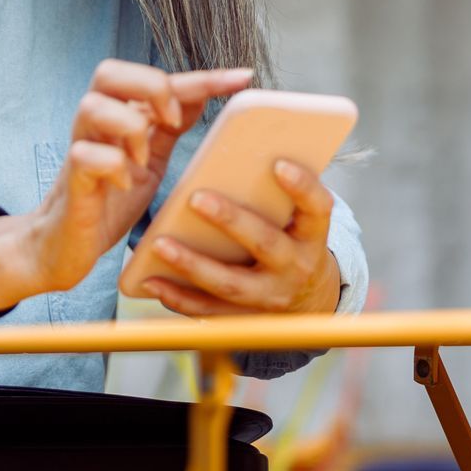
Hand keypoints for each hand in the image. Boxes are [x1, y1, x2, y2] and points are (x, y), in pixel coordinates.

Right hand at [17, 60, 253, 299]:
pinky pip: (85, 155)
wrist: (67, 245)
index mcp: (119, 115)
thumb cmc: (108, 199)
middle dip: (150, 87)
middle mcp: (95, 124)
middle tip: (172, 120)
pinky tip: (125, 184)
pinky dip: (112, 166)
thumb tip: (201, 95)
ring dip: (129, 127)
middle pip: (109, 72)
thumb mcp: (149, 159)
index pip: (159, 80)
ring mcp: (80, 148)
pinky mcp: (72, 180)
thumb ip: (168, 128)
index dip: (202, 77)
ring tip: (142, 158)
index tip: (242, 78)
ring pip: (92, 106)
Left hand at [141, 159, 342, 315]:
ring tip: (159, 244)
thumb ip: (281, 195)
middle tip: (196, 197)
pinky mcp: (247, 318)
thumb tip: (241, 152)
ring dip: (191, 264)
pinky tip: (152, 280)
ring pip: (229, 282)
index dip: (302, 187)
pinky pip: (209, 310)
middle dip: (230, 220)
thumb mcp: (301, 221)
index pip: (317, 208)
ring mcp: (271, 297)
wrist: (311, 301)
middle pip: (265, 243)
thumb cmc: (295, 241)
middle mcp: (296, 267)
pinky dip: (179, 297)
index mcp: (313, 236)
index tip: (279, 163)